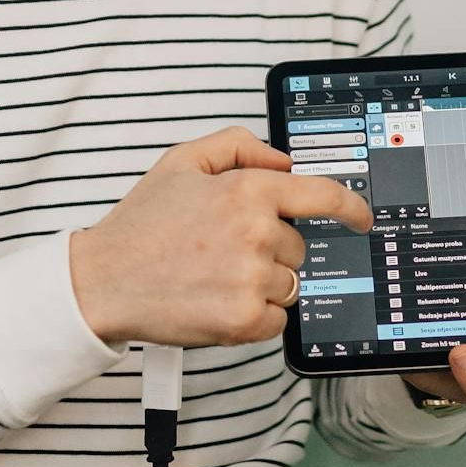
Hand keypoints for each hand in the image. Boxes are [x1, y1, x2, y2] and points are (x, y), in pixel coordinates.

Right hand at [68, 127, 370, 347]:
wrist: (103, 281)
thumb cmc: (140, 226)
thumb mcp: (182, 162)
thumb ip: (238, 146)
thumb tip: (283, 160)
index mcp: (247, 191)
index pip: (323, 195)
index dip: (352, 208)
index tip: (362, 217)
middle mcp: (256, 233)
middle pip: (298, 247)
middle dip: (271, 250)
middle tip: (222, 252)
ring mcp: (253, 278)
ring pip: (289, 284)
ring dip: (262, 284)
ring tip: (214, 277)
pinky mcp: (246, 320)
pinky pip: (277, 319)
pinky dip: (255, 316)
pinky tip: (217, 301)